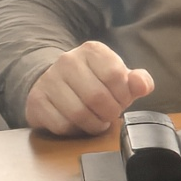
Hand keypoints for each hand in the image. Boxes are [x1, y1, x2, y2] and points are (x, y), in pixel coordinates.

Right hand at [24, 41, 154, 136]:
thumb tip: (143, 86)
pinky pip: (61, 125)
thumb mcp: (119, 78)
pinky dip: (75, 130)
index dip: (123, 95)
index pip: (115, 75)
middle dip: (110, 112)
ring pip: (78, 113)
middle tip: (110, 114)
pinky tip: (79, 124)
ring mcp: (49, 80)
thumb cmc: (94, 82)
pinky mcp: (36, 101)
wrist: (55, 84)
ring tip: (97, 120)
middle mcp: (67, 61)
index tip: (122, 100)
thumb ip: (137, 81)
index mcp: (92, 50)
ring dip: (94, 124)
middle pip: (97, 97)